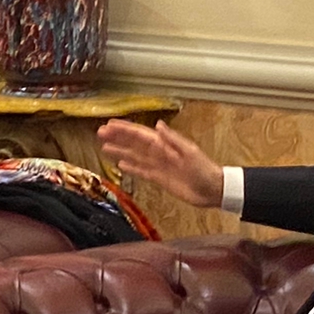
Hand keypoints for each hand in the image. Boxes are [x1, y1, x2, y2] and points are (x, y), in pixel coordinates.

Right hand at [96, 120, 225, 207]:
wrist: (213, 190)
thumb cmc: (204, 169)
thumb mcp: (190, 152)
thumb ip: (173, 139)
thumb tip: (158, 125)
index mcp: (165, 144)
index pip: (141, 134)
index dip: (125, 129)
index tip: (110, 124)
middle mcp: (159, 153)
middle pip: (134, 143)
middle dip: (118, 137)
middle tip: (100, 133)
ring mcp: (158, 165)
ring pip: (135, 156)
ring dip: (120, 150)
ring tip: (104, 147)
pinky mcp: (159, 178)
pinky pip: (141, 171)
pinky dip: (131, 167)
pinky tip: (121, 164)